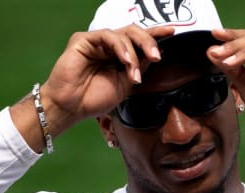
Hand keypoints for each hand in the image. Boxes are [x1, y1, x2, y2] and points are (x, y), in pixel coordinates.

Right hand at [41, 24, 173, 132]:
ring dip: (134, 54)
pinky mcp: (83, 40)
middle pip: (134, 33)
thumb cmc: (94, 99)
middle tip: (157, 58)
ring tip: (135, 75)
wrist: (72, 108)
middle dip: (149, 43)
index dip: (155, 34)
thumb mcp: (125, 85)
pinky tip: (126, 62)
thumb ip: (138, 68)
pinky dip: (121, 48)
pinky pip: (108, 36)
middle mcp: (108, 46)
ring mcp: (96, 42)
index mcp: (118, 55)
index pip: (138, 40)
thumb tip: (156, 54)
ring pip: (123, 34)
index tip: (172, 32)